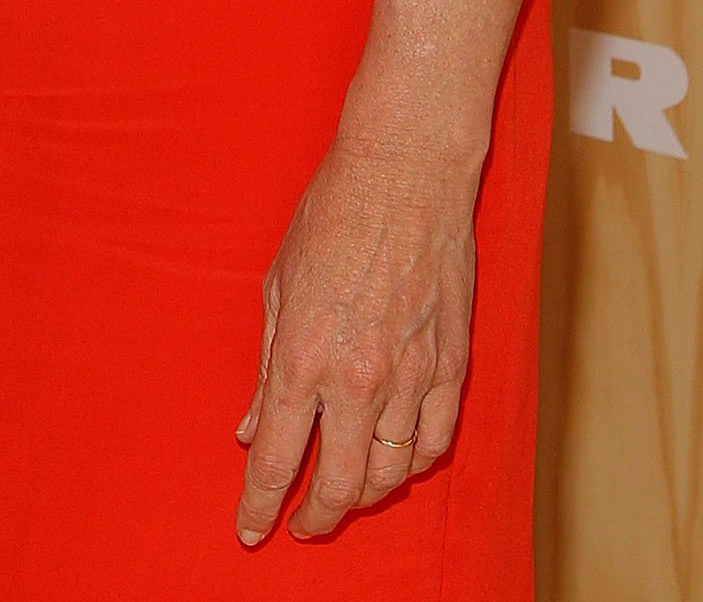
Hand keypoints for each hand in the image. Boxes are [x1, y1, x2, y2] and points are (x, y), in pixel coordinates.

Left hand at [235, 126, 478, 545]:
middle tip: (299, 525)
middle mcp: (359, 379)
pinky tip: (393, 466)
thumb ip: (268, 369)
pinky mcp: (452, 366)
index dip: (260, 505)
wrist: (405, 173)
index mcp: (304, 356)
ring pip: (389, 473)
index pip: (279, 460)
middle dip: (315, 517)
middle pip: (339, 485)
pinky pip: (433, 442)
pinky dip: (411, 466)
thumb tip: (253, 429)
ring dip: (362, 495)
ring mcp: (411, 377)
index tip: (251, 530)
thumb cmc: (331, 216)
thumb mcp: (277, 286)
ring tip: (341, 494)